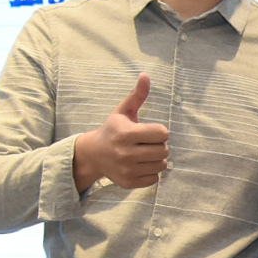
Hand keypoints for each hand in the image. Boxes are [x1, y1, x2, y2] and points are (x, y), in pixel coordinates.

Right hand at [73, 73, 169, 191]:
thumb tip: (146, 75)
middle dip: (159, 145)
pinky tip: (140, 165)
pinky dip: (151, 172)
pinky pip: (155, 179)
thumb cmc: (113, 130)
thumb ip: (137, 95)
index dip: (159, 131)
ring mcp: (127, 169)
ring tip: (144, 153)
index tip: (148, 131)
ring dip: (156, 159)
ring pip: (161, 165)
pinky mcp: (128, 182)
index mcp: (126, 133)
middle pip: (163, 150)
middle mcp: (126, 153)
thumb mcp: (123, 111)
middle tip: (146, 143)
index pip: (162, 133)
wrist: (93, 155)